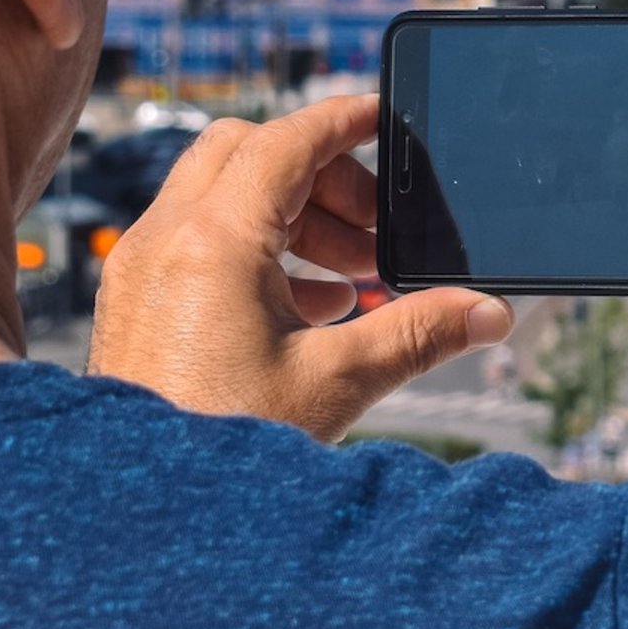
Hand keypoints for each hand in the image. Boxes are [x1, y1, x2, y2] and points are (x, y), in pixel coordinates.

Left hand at [90, 96, 512, 439]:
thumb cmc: (227, 443)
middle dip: (321, 174)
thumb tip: (491, 313)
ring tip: (352, 273)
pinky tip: (308, 306)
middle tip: (375, 223)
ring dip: (292, 212)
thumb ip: (421, 332)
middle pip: (245, 153)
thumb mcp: (339, 381)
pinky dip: (256, 245)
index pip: (285, 141)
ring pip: (218, 194)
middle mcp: (164, 242)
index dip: (342, 120)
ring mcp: (141, 271)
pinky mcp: (136, 303)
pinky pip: (198, 239)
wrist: (145, 512)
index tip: (383, 116)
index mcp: (212, 243)